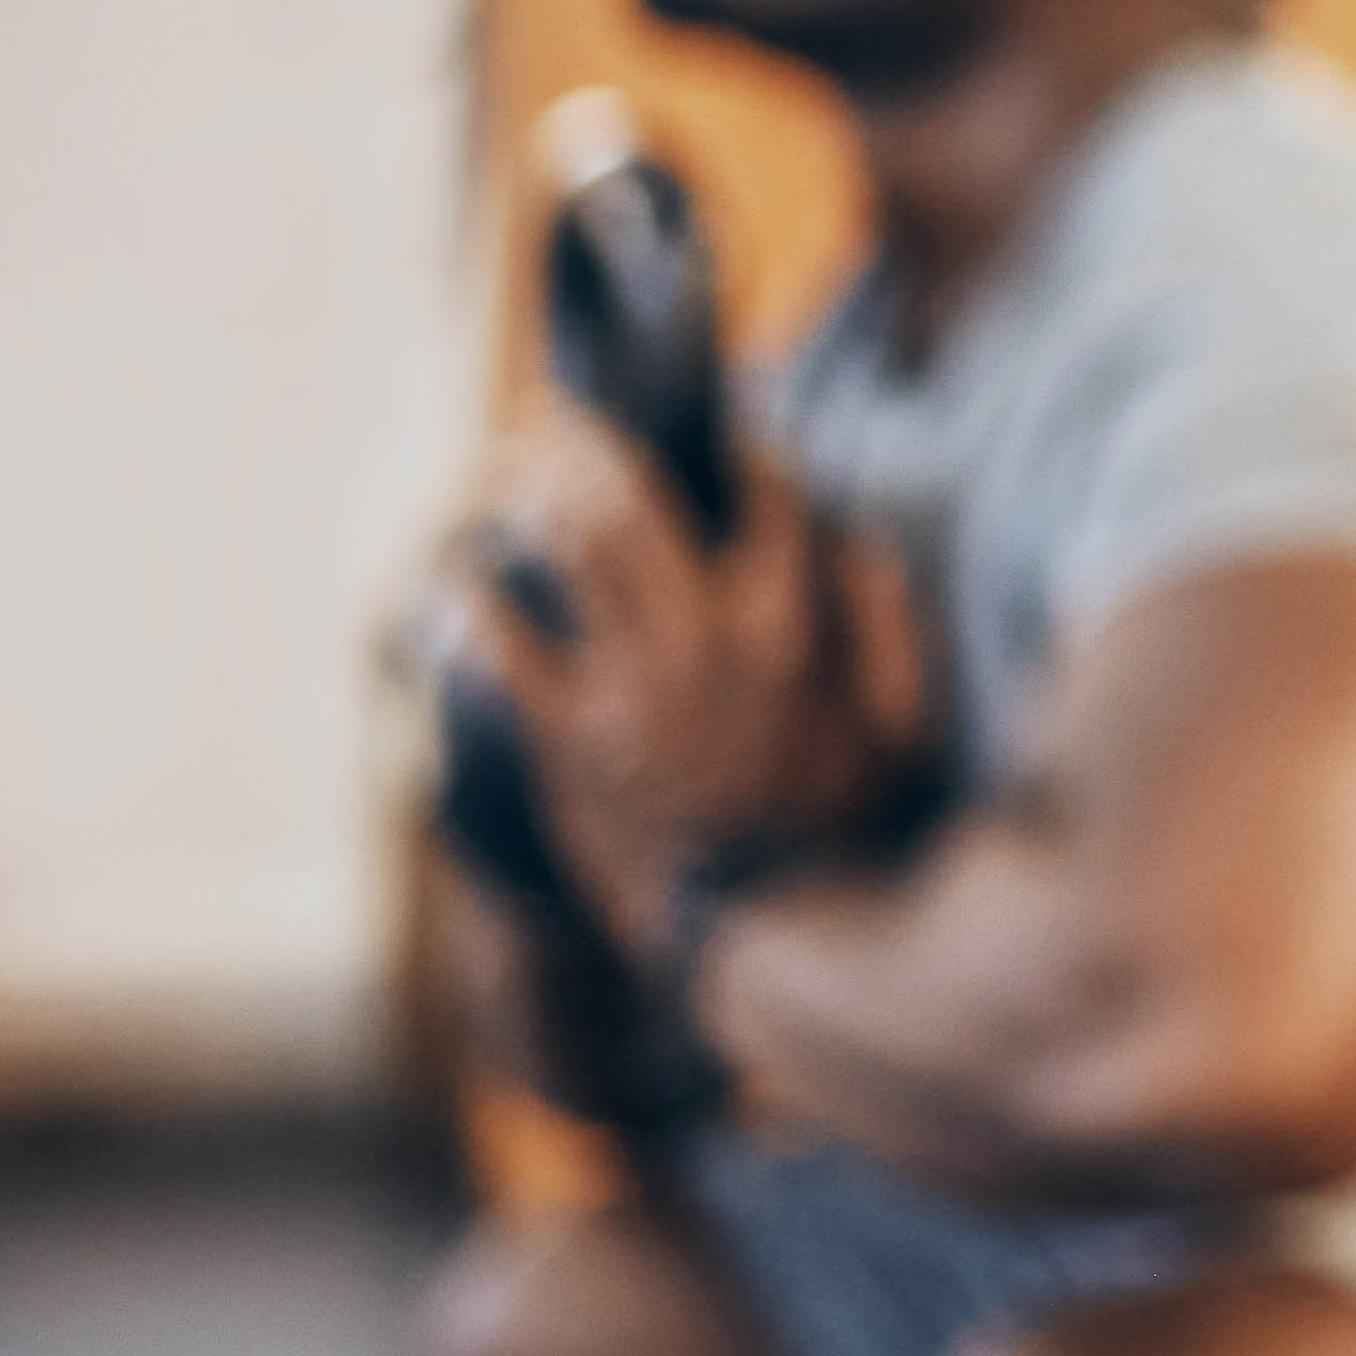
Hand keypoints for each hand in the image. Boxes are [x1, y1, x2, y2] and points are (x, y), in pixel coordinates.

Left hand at [445, 419, 931, 962]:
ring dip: (525, 497)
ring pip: (565, 550)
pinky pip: (501, 646)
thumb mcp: (898, 731)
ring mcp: (631, 689)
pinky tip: (457, 582)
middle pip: (632, 501)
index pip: (763, 499)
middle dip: (588, 445)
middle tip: (563, 423)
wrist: (749, 932)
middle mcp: (705, 644)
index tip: (721, 434)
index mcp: (789, 633)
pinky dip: (470, 603)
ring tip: (504, 476)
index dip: (739, 450)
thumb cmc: (830, 828)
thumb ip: (891, 628)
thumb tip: (865, 541)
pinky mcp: (568, 739)